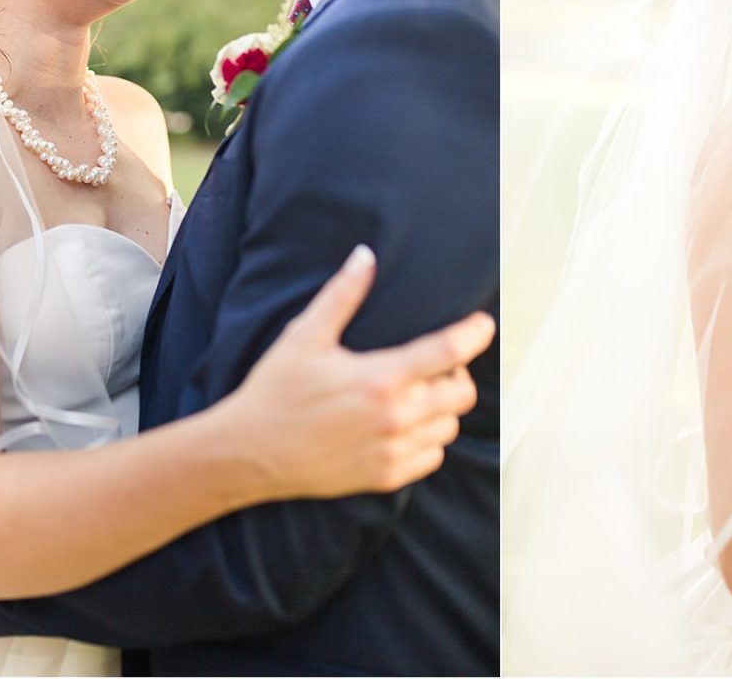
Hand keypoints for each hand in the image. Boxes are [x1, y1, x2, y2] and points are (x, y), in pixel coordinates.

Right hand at [218, 245, 494, 503]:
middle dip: (456, 373)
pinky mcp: (385, 477)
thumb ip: (343, 295)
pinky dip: (428, 440)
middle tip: (435, 364)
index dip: (474, 334)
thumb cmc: (275, 391)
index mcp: (380, 377)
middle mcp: (394, 417)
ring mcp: (391, 450)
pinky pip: (432, 457)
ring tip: (416, 395)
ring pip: (450, 426)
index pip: (447, 352)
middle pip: (461, 393)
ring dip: (441, 408)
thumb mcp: (305, 336)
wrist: (248, 453)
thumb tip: (366, 255)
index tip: (484, 325)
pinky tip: (403, 426)